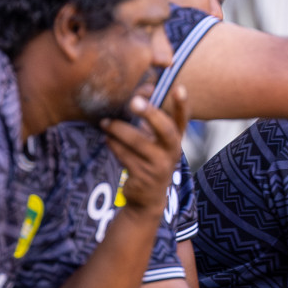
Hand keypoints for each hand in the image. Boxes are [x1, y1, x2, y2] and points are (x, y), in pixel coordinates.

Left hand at [101, 86, 188, 216]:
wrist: (147, 198)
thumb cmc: (150, 161)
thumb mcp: (155, 142)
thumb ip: (149, 122)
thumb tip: (137, 93)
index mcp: (177, 140)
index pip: (182, 119)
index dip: (182, 105)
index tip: (179, 88)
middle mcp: (173, 152)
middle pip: (166, 130)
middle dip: (150, 114)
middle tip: (133, 101)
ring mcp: (160, 166)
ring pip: (137, 142)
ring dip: (119, 130)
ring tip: (105, 122)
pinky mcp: (144, 177)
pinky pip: (125, 156)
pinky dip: (114, 145)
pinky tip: (107, 139)